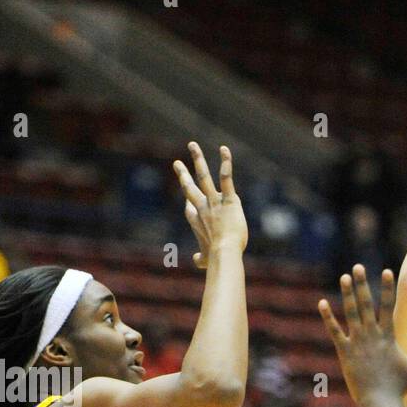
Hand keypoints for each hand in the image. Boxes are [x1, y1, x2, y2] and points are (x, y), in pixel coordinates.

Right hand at [173, 142, 245, 269]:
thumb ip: (201, 260)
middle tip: (177, 163)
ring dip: (197, 159)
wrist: (224, 253)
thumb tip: (197, 261)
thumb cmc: (216, 259)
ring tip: (192, 145)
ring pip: (203, 176)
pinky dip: (225, 163)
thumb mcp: (205, 261)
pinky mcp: (229, 199)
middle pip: (189, 187)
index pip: (190, 208)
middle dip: (183, 174)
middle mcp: (202, 207)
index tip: (187, 203)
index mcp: (196, 221)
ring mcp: (214, 201)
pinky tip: (224, 149)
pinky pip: (226, 178)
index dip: (188, 205)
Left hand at [319, 266, 406, 401]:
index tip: (385, 271)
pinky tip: (322, 303)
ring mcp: (358, 343)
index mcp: (388, 337)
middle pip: (366, 304)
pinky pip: (335, 331)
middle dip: (362, 284)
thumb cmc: (399, 386)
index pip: (387, 307)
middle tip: (358, 266)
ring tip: (344, 277)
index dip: (387, 288)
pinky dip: (328, 317)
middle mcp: (372, 336)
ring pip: (351, 313)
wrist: (380, 402)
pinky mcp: (345, 352)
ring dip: (347, 294)